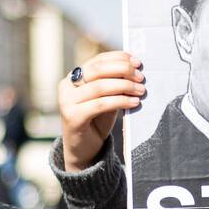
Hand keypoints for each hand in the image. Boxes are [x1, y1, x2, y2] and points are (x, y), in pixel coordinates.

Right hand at [57, 51, 144, 171]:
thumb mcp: (106, 98)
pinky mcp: (72, 116)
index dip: (118, 58)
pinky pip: (100, 104)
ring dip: (124, 86)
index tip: (137, 62)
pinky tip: (134, 103)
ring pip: (100, 86)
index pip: (98, 60)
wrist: (83, 150)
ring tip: (140, 91)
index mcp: (74, 76)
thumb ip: (114, 84)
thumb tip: (135, 70)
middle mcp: (67, 86)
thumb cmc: (96, 122)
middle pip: (98, 70)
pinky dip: (119, 101)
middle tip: (141, 78)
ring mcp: (66, 101)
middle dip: (123, 71)